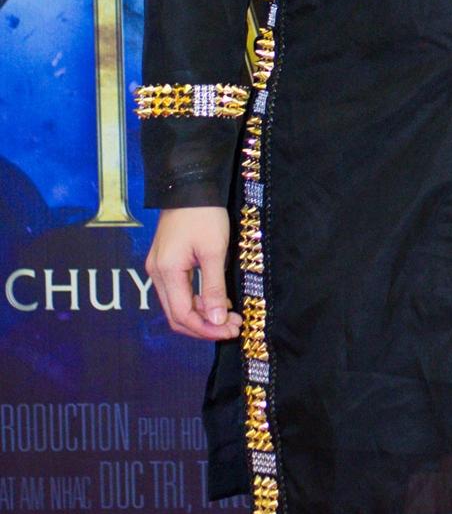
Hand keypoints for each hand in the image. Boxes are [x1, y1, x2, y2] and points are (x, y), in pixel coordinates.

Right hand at [145, 207, 241, 341]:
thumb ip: (214, 288)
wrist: (189, 184)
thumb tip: (217, 320)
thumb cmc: (204, 214)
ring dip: (202, 314)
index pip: (183, 315)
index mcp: (167, 272)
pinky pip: (178, 290)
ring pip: (177, 304)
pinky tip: (217, 299)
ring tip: (230, 314)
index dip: (207, 329)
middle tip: (233, 326)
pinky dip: (196, 299)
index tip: (231, 329)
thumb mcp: (214, 251)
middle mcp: (156, 273)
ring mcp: (158, 267)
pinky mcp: (165, 261)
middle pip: (177, 315)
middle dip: (205, 325)